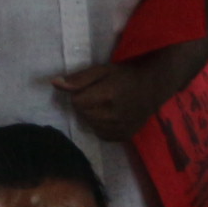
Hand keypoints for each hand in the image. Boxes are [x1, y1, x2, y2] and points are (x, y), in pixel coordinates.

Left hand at [50, 57, 177, 143]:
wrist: (153, 89)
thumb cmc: (126, 76)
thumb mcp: (102, 70)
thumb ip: (79, 78)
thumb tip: (55, 83)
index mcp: (107, 95)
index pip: (76, 101)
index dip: (81, 93)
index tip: (92, 88)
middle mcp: (112, 115)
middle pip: (82, 114)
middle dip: (86, 105)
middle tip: (100, 96)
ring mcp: (119, 128)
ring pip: (90, 125)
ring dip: (93, 116)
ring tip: (107, 106)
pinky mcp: (122, 136)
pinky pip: (101, 134)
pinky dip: (102, 126)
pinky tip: (112, 116)